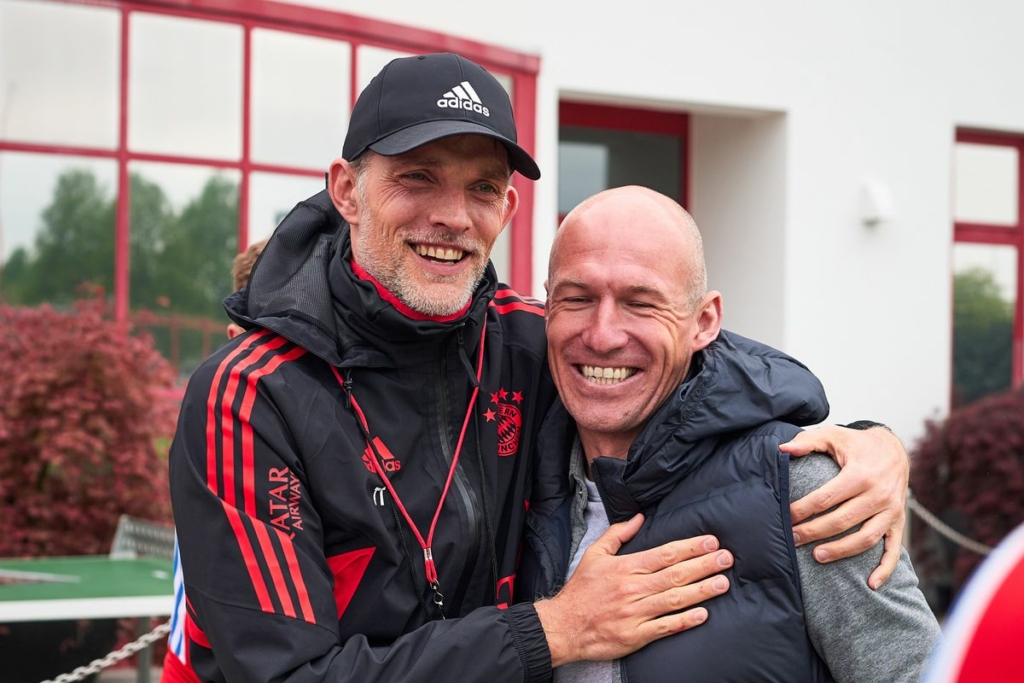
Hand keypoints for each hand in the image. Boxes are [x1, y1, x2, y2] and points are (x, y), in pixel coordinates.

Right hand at [534, 514, 731, 665]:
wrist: (564, 625)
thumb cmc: (581, 590)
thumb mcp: (594, 554)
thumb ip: (617, 534)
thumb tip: (639, 517)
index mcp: (625, 567)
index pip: (664, 554)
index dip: (690, 548)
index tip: (710, 541)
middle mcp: (632, 588)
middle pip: (675, 574)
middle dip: (703, 565)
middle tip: (726, 558)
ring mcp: (635, 613)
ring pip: (674, 599)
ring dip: (701, 591)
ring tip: (722, 583)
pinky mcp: (635, 635)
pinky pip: (665, 627)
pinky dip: (685, 621)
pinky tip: (703, 614)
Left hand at [780, 424, 908, 588]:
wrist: (894, 449)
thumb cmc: (857, 444)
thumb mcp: (832, 436)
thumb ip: (807, 442)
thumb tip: (782, 450)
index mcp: (860, 474)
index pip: (826, 498)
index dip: (803, 509)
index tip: (785, 517)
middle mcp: (878, 494)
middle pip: (842, 521)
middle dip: (814, 532)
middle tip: (792, 539)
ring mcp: (891, 510)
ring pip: (865, 538)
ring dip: (841, 551)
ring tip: (817, 556)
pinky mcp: (899, 521)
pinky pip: (894, 549)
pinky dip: (885, 569)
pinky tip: (871, 584)